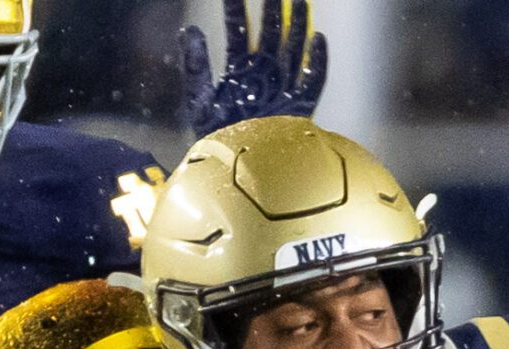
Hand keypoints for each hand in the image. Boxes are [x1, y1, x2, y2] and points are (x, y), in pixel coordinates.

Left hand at [181, 0, 326, 136]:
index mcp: (238, 70)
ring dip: (297, 24)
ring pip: (293, 48)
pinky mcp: (299, 108)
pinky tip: (318, 39)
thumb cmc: (215, 139)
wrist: (235, 173)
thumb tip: (190, 28)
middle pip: (270, 33)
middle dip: (272, 9)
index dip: (235, 9)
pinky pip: (313, 81)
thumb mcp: (198, 99)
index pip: (238, 31)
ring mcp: (281, 89)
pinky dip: (318, 61)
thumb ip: (195, 64)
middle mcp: (262, 75)